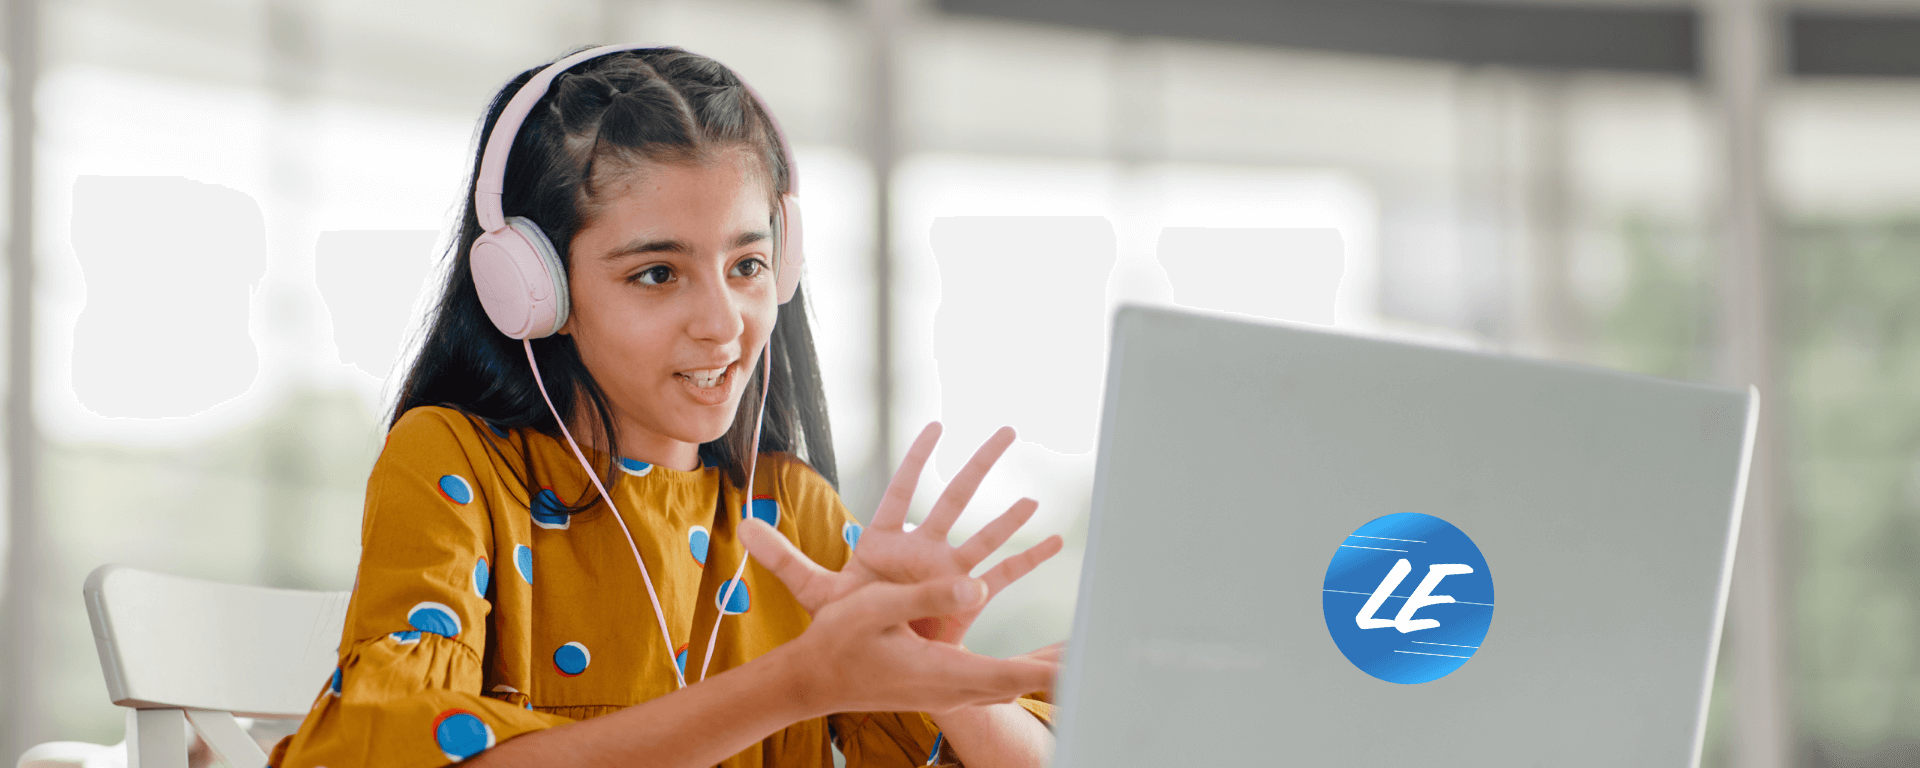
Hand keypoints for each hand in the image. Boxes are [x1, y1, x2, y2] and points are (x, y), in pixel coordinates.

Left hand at [740, 422, 1063, 644]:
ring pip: (983, 533)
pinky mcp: (964, 597)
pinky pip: (1002, 575)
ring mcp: (947, 571)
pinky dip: (1028, 558)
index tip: (936, 426)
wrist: (873, 658)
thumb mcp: (816, 590)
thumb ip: (783, 558)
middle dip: (979, 464)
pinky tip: (1054, 541)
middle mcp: (924, 549)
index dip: (918, 458)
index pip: (904, 490)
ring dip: (1009, 515)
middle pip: (955, 497)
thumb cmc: (850, 623)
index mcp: (889, 540)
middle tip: (1005, 431)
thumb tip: (746, 526)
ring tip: (1035, 493)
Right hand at [783, 575, 1057, 714]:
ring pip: (1013, 686)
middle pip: (1022, 686)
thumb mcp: (879, 608)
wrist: (815, 679)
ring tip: (1083, 657)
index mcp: (942, 673)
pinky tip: (1043, 664)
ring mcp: (952, 691)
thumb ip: (926, 596)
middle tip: (1101, 660)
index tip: (1084, 667)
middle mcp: (955, 688)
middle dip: (1062, 673)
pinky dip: (1026, 672)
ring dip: (1048, 670)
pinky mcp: (947, 686)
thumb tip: (974, 585)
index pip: (1010, 677)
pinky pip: (997, 683)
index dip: (1049, 672)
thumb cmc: (840, 641)